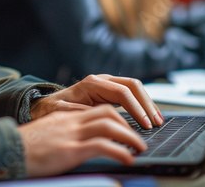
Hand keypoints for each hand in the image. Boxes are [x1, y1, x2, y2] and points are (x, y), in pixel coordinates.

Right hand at [18, 104, 147, 176]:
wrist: (5, 152)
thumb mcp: (49, 135)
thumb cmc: (25, 149)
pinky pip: (102, 145)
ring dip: (130, 136)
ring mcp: (70, 134)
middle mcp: (71, 120)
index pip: (100, 107)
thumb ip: (66, 133)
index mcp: (66, 116)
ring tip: (140, 148)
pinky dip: (120, 151)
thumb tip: (84, 143)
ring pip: (110, 124)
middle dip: (130, 121)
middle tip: (141, 136)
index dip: (120, 116)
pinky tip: (128, 159)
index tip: (132, 127)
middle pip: (108, 110)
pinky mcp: (70, 150)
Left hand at [30, 74, 162, 127]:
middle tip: (157, 122)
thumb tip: (98, 115)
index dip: (136, 108)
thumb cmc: (52, 109)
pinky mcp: (110, 92)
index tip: (144, 123)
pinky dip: (142, 105)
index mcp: (92, 83)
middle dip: (147, 104)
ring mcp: (107, 85)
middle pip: (132, 86)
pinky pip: (131, 95)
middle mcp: (102, 80)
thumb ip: (79, 112)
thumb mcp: (61, 111)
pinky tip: (149, 117)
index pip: (121, 92)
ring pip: (135, 88)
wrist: (46, 106)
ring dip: (148, 103)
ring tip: (158, 120)